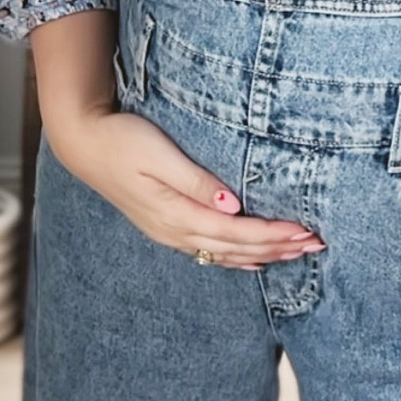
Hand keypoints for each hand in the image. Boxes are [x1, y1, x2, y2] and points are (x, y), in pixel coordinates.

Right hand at [43, 104, 326, 269]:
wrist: (84, 143)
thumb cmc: (123, 140)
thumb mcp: (160, 155)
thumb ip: (195, 182)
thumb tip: (232, 206)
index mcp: (176, 213)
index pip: (237, 233)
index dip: (273, 235)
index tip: (306, 231)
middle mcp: (174, 230)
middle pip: (236, 248)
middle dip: (279, 248)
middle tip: (317, 245)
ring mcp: (169, 231)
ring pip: (225, 254)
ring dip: (264, 254)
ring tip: (298, 253)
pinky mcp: (165, 225)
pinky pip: (209, 251)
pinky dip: (237, 258)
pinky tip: (255, 260)